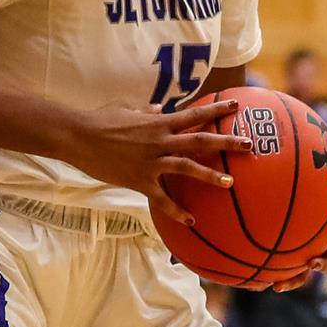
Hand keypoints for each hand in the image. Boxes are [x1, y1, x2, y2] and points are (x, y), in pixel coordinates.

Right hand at [63, 101, 247, 223]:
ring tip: (230, 182)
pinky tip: (190, 220)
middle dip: (226, 142)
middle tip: (248, 145)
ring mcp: (151, 161)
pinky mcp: (139, 180)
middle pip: (200, 140)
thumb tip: (160, 108)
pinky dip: (176, 210)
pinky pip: (161, 198)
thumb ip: (146, 110)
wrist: (78, 136)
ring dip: (210, 175)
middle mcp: (160, 140)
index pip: (195, 114)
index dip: (217, 110)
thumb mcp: (127, 108)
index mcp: (159, 122)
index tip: (237, 106)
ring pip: (187, 167)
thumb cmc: (100, 119)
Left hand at [266, 174, 326, 290]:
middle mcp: (322, 253)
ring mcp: (307, 264)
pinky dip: (278, 282)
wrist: (291, 224)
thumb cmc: (312, 207)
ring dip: (294, 281)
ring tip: (280, 284)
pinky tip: (262, 284)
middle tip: (313, 262)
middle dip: (323, 264)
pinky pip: (285, 278)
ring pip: (304, 277)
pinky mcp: (292, 270)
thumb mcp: (321, 197)